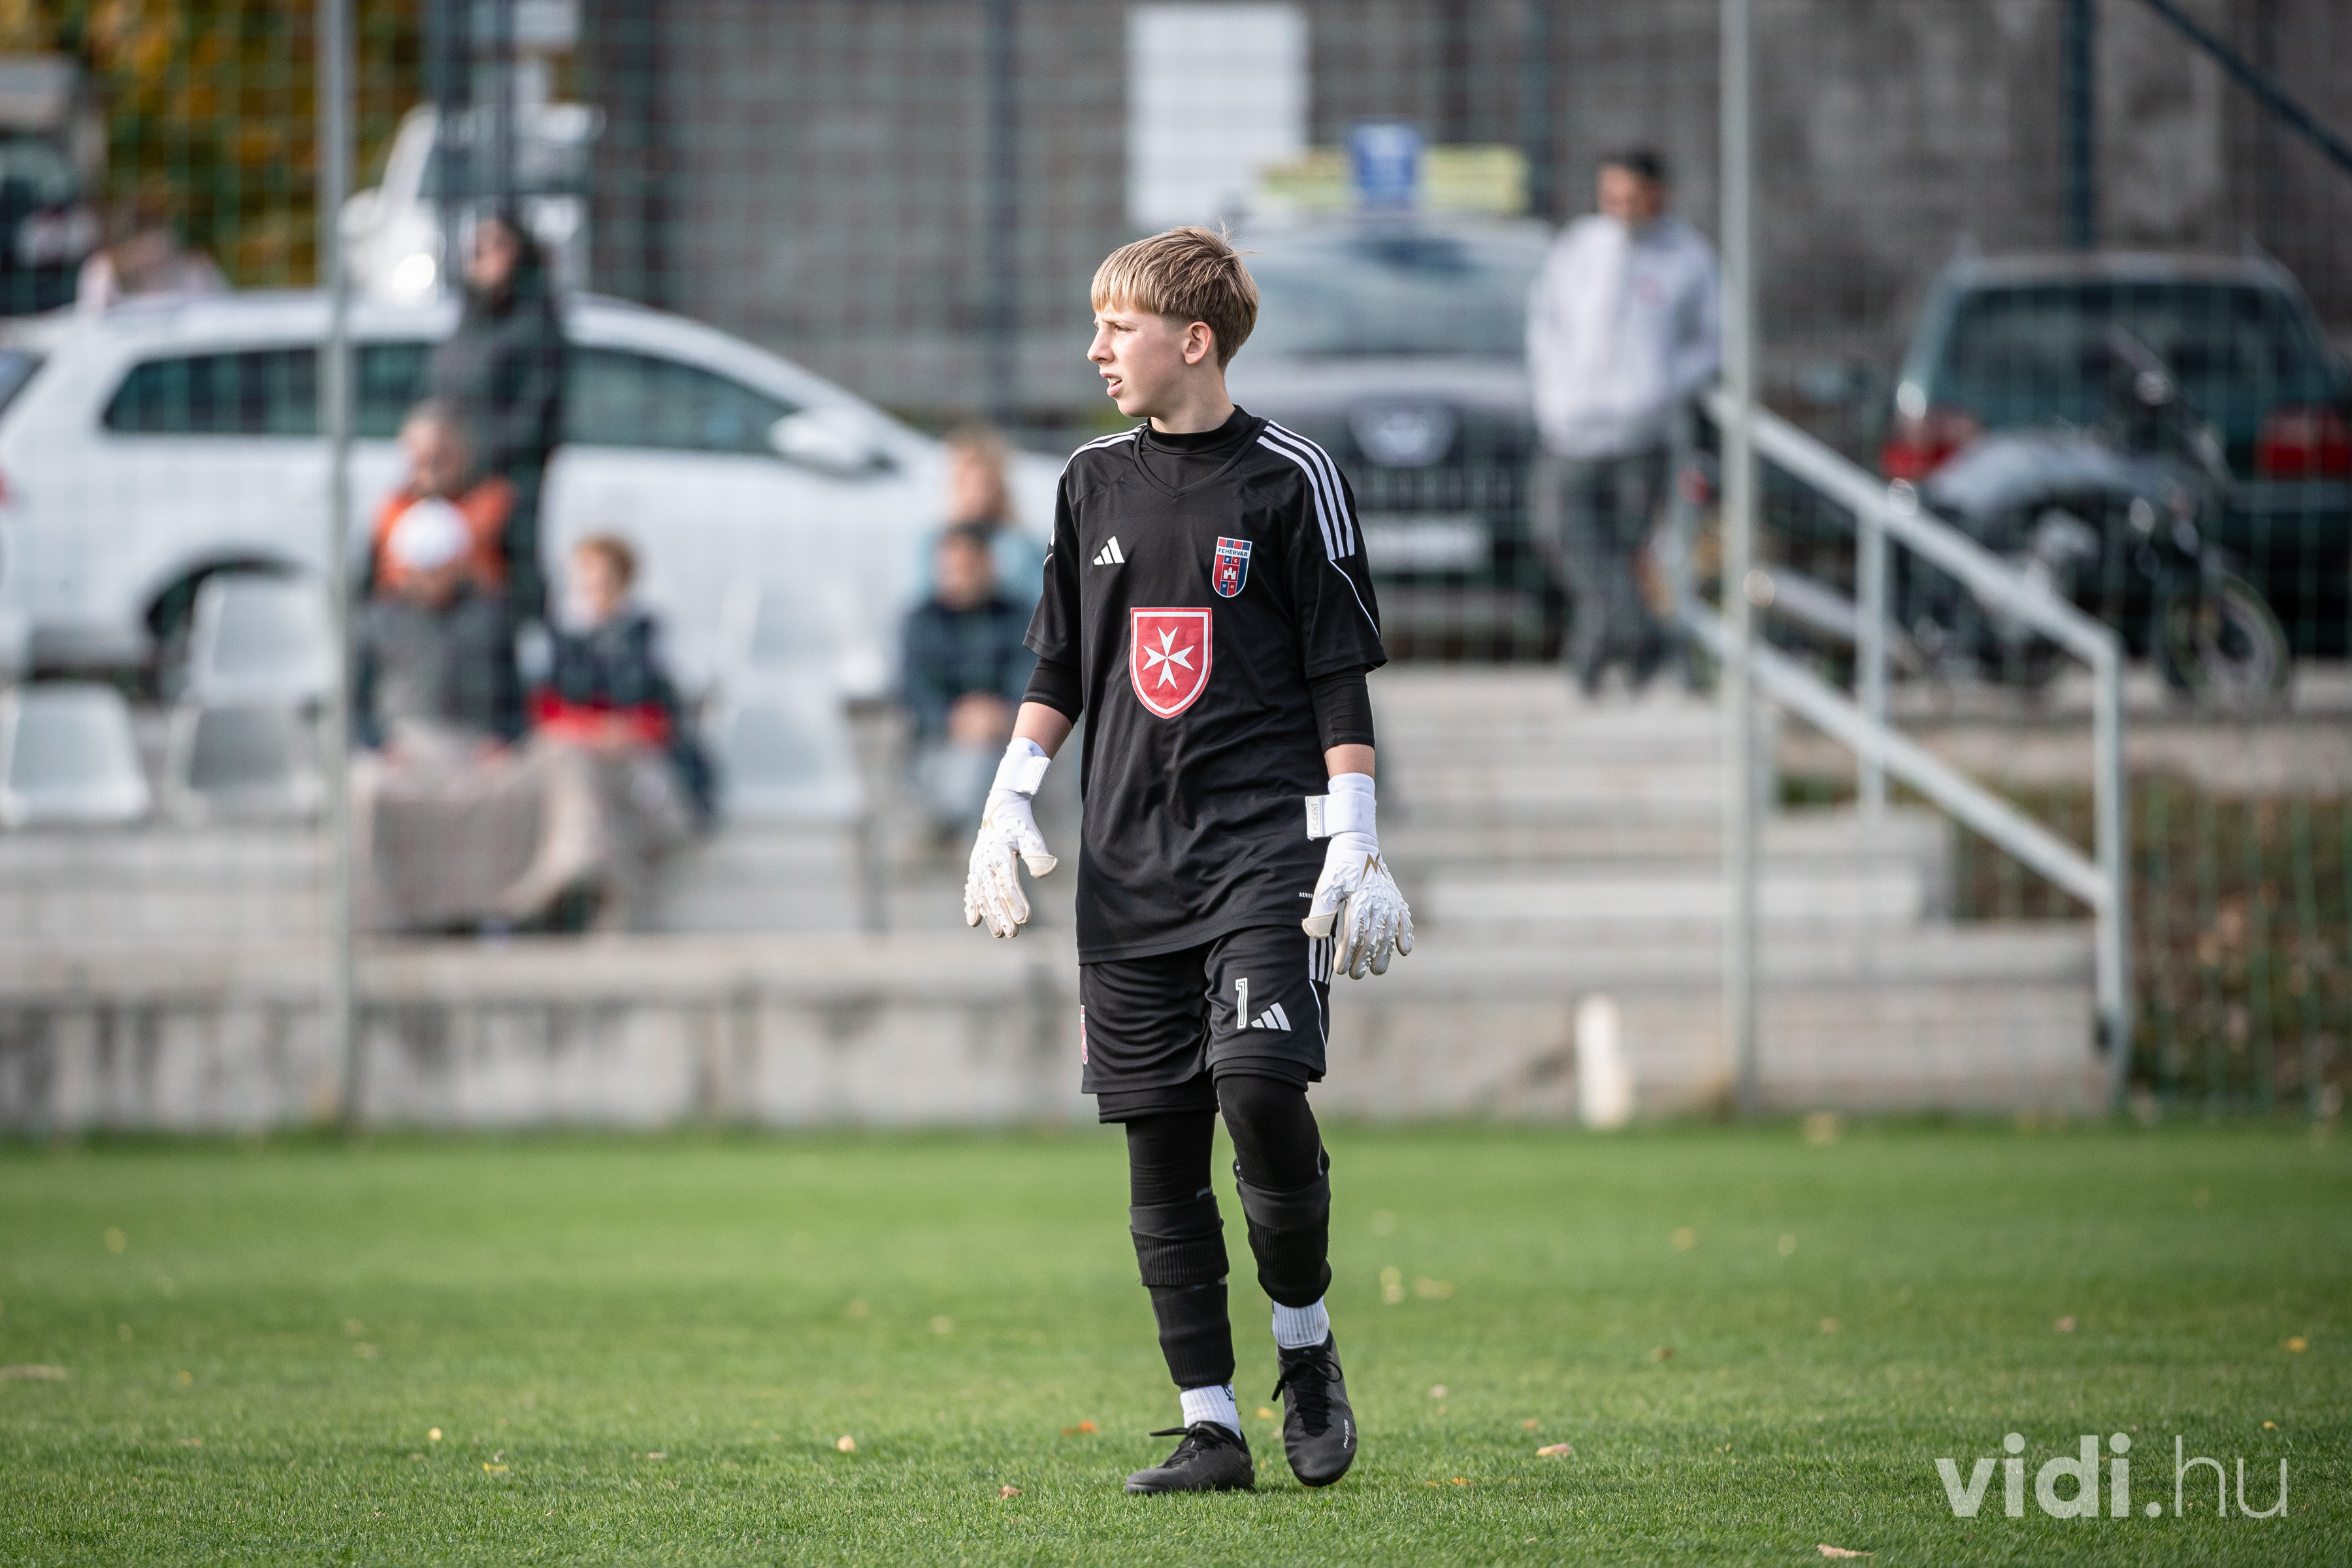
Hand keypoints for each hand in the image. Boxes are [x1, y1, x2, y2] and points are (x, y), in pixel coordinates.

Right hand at [963, 740, 1056, 938]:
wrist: (1000, 809)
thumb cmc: (1019, 824)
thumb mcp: (1031, 834)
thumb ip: (1036, 852)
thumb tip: (1043, 872)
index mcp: (999, 854)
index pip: (1007, 883)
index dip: (1014, 902)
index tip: (1023, 919)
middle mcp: (984, 862)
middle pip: (993, 894)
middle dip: (1002, 915)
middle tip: (1012, 933)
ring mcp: (977, 866)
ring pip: (982, 895)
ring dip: (989, 915)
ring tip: (998, 934)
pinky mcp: (975, 868)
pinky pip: (972, 889)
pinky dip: (972, 904)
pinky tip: (973, 921)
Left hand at [1304, 836, 1413, 976]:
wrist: (1358, 843)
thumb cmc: (1339, 865)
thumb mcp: (1326, 885)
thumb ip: (1321, 909)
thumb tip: (1313, 933)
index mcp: (1361, 902)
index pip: (1355, 937)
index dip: (1347, 956)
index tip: (1340, 970)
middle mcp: (1379, 904)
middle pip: (1373, 940)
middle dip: (1364, 960)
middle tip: (1356, 975)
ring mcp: (1390, 902)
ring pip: (1389, 935)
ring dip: (1384, 954)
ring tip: (1377, 970)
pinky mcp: (1396, 898)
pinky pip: (1404, 920)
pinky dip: (1406, 935)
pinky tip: (1404, 950)